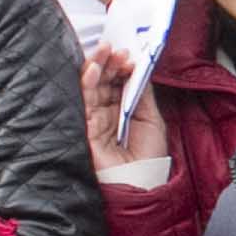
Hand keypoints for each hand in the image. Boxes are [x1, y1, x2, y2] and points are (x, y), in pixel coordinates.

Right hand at [78, 42, 169, 173]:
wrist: (140, 185)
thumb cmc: (148, 159)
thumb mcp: (153, 120)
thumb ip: (142, 94)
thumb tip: (138, 68)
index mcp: (123, 110)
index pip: (118, 82)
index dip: (122, 67)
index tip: (129, 55)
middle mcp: (106, 112)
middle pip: (103, 80)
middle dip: (109, 62)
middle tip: (117, 50)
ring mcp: (94, 118)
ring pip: (91, 85)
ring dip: (98, 65)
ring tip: (106, 50)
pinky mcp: (84, 126)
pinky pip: (82, 100)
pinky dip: (87, 82)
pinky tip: (95, 69)